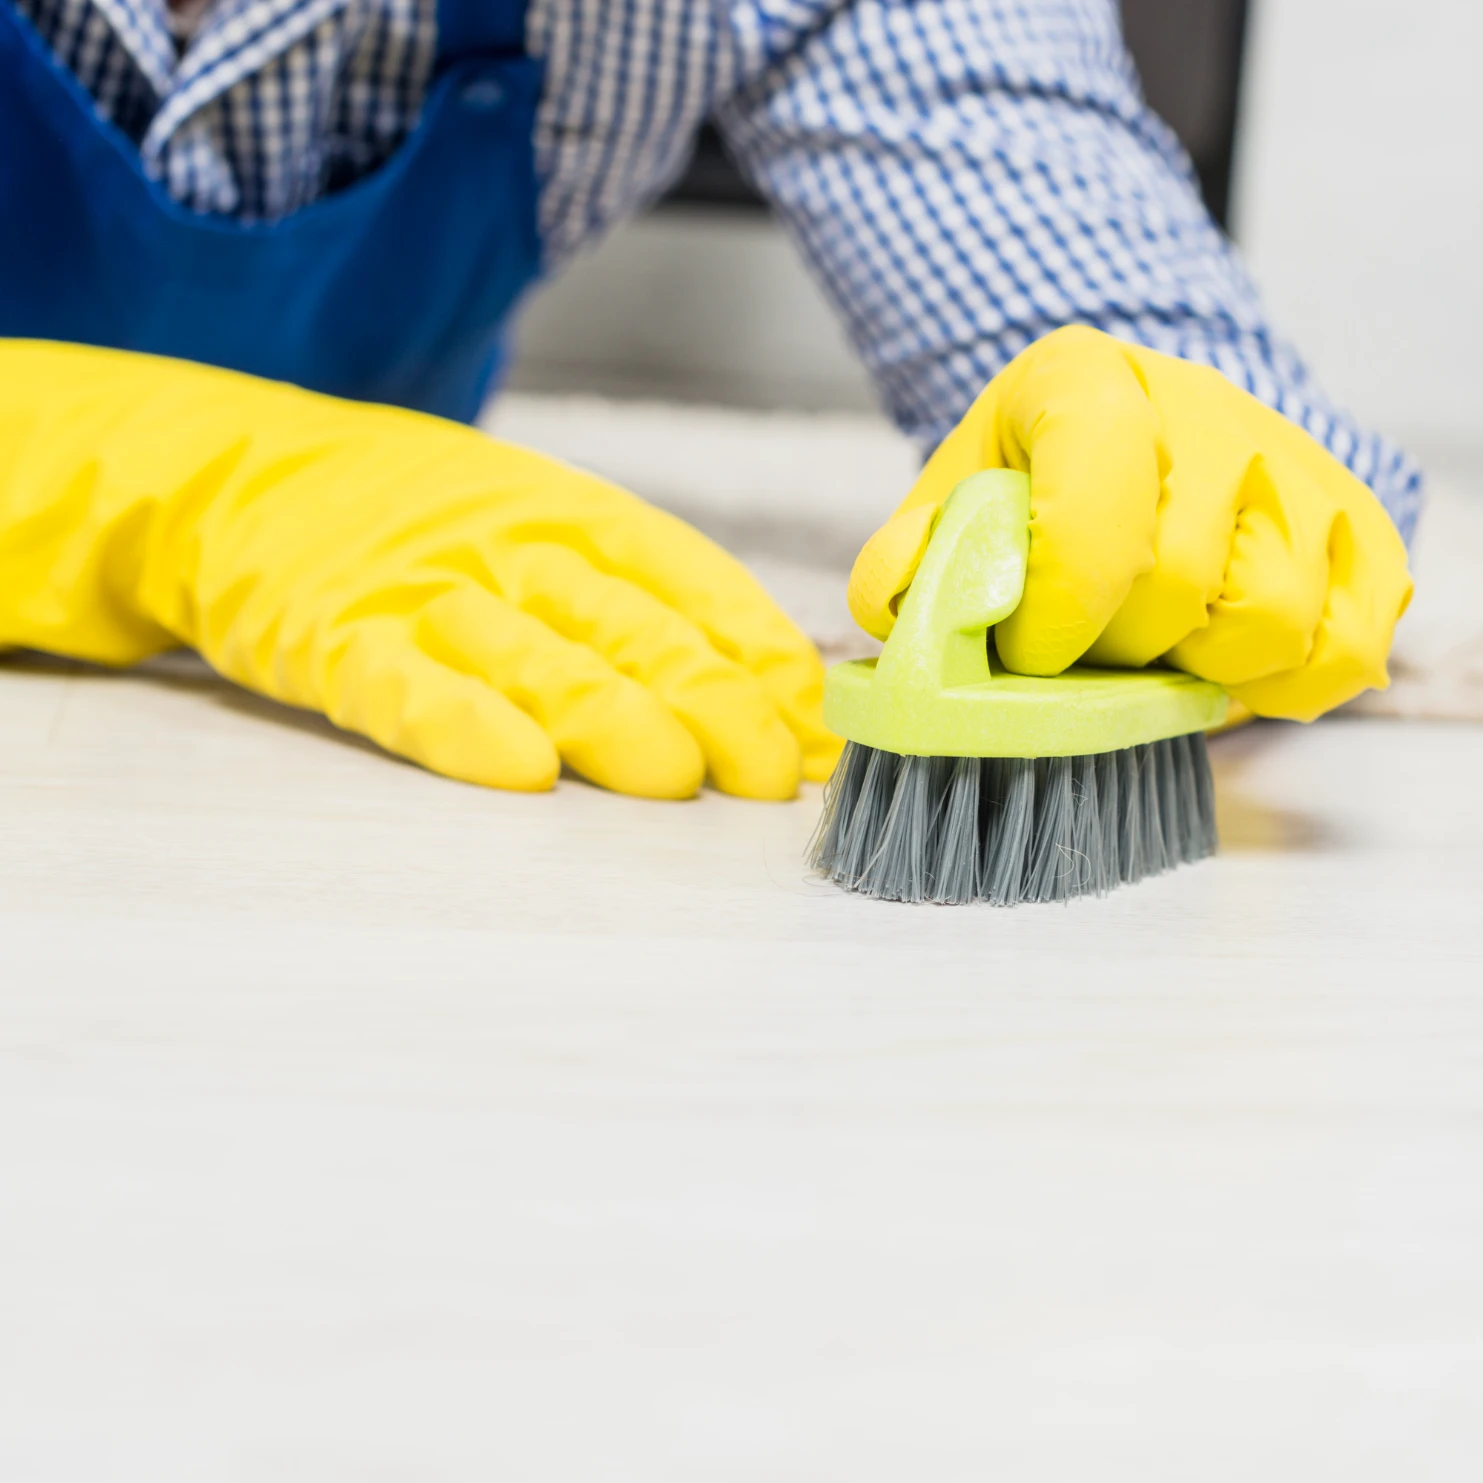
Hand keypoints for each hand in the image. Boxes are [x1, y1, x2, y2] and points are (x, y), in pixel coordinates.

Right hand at [0, 342, 837, 797]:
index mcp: (572, 512)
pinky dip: (465, 728)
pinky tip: (521, 774)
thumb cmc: (421, 519)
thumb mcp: (533, 523)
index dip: (761, 656)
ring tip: (678, 779)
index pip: (692, 581)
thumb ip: (637, 601)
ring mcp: (422, 588)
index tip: (812, 729)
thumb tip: (769, 691)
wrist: (241, 473)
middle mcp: (511, 543)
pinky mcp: (333, 637)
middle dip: (714, 702)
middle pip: (633, 626)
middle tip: (770, 780)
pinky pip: (407, 687)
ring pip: (535, 656)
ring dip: (612, 718)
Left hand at [848, 327, 1412, 720]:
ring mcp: (1295, 462)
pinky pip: (1346, 643)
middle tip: (1084, 651)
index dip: (1059, 605)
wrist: (1137, 436)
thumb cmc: (1033, 483)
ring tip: (1154, 651)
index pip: (1093, 500)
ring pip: (1272, 615)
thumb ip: (910, 556)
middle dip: (1115, 649)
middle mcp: (1207, 405)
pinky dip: (1285, 684)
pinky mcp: (1358, 523)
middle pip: (1176, 577)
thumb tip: (900, 603)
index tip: (1030, 653)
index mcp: (1086, 381)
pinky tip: (1223, 665)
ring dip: (1201, 667)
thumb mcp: (950, 502)